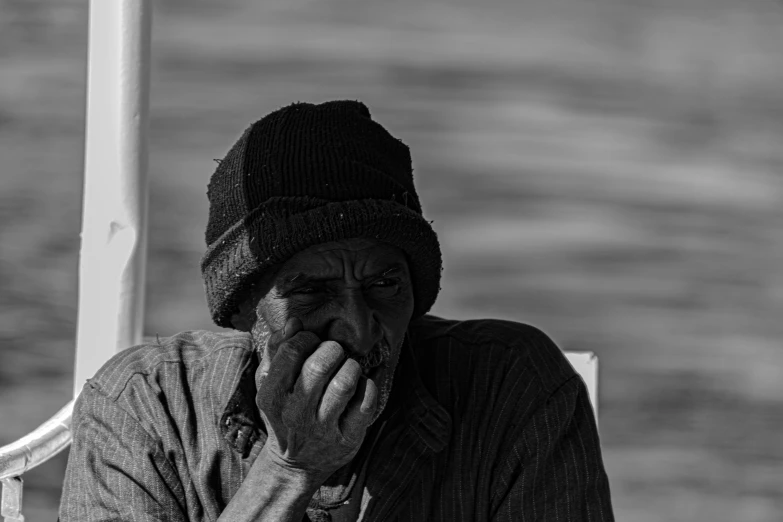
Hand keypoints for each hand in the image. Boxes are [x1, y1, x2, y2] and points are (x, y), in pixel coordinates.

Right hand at [255, 317, 378, 482]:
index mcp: (272, 397)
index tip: (311, 342)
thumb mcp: (270, 384)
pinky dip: (370, 384)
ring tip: (349, 366)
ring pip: (345, 383)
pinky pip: (366, 403)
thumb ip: (277, 350)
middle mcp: (296, 414)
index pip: (291, 352)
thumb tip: (295, 322)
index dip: (306, 338)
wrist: (295, 464)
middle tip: (335, 352)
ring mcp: (323, 428)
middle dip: (332, 349)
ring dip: (352, 365)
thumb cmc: (284, 412)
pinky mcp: (348, 439)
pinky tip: (365, 380)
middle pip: (319, 366)